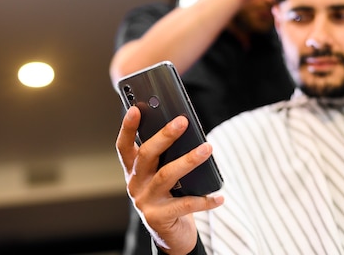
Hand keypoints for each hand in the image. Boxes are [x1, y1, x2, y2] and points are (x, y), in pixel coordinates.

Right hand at [116, 106, 223, 253]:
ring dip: (189, 160)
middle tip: (182, 121)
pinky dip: (204, 200)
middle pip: (146, 155)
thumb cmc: (169, 197)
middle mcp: (135, 184)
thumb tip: (185, 130)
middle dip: (164, 136)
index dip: (128, 127)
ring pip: (166, 175)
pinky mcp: (158, 218)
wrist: (170, 235)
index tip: (135, 108)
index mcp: (133, 170)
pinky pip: (185, 205)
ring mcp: (145, 201)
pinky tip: (219, 196)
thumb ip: (166, 157)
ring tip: (207, 149)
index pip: (124, 146)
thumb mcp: (163, 175)